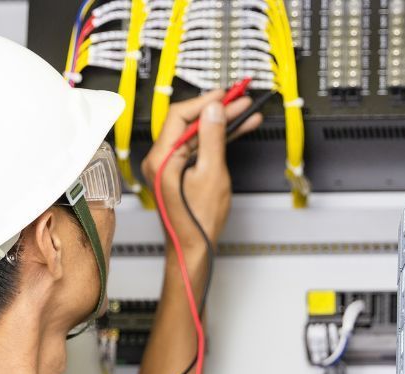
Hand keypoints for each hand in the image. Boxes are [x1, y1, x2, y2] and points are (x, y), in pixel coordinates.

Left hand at [141, 89, 262, 249]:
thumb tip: (213, 110)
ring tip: (245, 114)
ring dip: (220, 124)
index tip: (224, 95)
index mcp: (161, 158)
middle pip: (188, 123)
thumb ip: (212, 138)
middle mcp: (160, 160)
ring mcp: (169, 166)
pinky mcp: (179, 172)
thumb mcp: (211, 174)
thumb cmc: (197, 221)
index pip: (179, 116)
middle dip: (216, 110)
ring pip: (196, 135)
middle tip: (239, 101)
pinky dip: (216, 139)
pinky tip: (236, 131)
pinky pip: (198, 148)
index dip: (204, 102)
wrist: (193, 248)